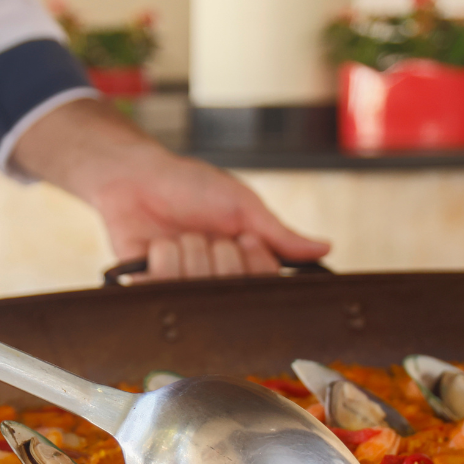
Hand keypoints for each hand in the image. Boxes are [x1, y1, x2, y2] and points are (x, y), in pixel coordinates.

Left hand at [8, 99, 328, 279]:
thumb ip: (279, 233)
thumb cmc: (191, 185)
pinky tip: (157, 244)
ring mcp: (183, 286)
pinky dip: (161, 255)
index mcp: (242, 263)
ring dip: (187, 247)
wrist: (138, 176)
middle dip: (216, 248)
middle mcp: (215, 280)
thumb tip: (325, 248)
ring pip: (195, 282)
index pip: (262, 282)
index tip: (241, 235)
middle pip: (228, 284)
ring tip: (179, 233)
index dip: (252, 258)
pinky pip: (162, 285)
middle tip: (204, 230)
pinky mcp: (149, 287)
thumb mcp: (242, 203)